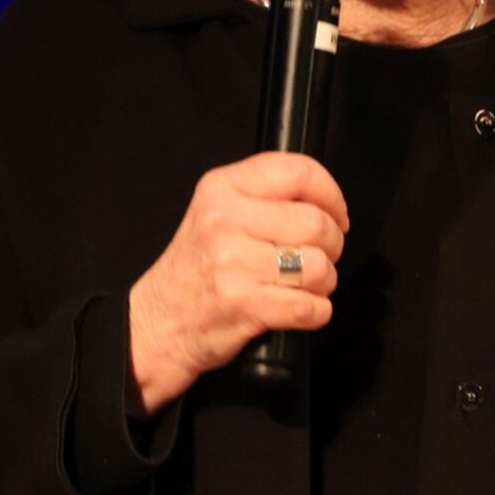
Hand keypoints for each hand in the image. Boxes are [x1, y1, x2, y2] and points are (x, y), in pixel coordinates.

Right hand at [127, 152, 348, 413]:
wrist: (158, 323)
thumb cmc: (196, 269)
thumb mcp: (216, 212)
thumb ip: (263, 196)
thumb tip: (325, 201)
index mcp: (222, 188)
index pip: (298, 172)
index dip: (331, 195)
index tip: (336, 215)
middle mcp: (225, 220)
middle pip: (316, 222)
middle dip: (331, 245)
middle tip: (318, 256)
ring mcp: (233, 263)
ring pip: (319, 265)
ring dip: (324, 281)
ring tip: (303, 285)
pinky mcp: (243, 303)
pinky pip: (310, 306)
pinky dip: (316, 312)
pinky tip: (298, 308)